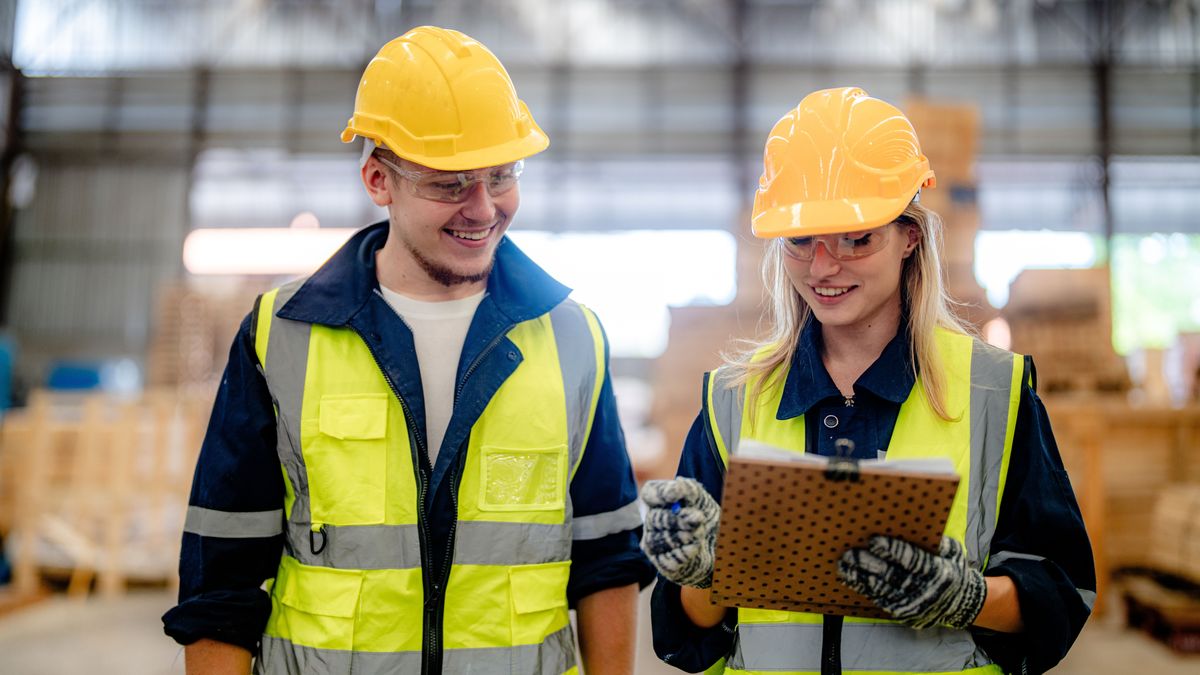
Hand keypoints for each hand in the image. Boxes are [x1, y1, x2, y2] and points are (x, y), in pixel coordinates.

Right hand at [640, 478, 720, 587]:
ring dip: (682, 536)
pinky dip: (684, 552)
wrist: (720, 547)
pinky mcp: (663, 564)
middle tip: (698, 518)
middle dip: (678, 519)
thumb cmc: (707, 519)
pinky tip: (696, 548)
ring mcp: (655, 544)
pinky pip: (666, 559)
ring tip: (700, 534)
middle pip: (654, 519)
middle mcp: (652, 523)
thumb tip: (676, 486)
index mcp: (660, 502)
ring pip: (657, 540)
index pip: (649, 494)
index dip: (659, 495)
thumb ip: (688, 489)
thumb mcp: (701, 499)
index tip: (674, 496)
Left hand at [838, 535, 986, 629]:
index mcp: (939, 572)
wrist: (963, 604)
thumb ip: (934, 540)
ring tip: (844, 565)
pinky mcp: (905, 615)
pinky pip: (881, 600)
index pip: (912, 560)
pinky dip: (864, 589)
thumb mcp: (952, 551)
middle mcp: (926, 591)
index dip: (891, 550)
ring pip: (882, 589)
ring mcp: (915, 606)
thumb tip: (908, 522)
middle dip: (868, 564)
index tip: (872, 541)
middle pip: (892, 576)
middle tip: (849, 553)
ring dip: (860, 577)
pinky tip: (851, 578)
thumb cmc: (953, 569)